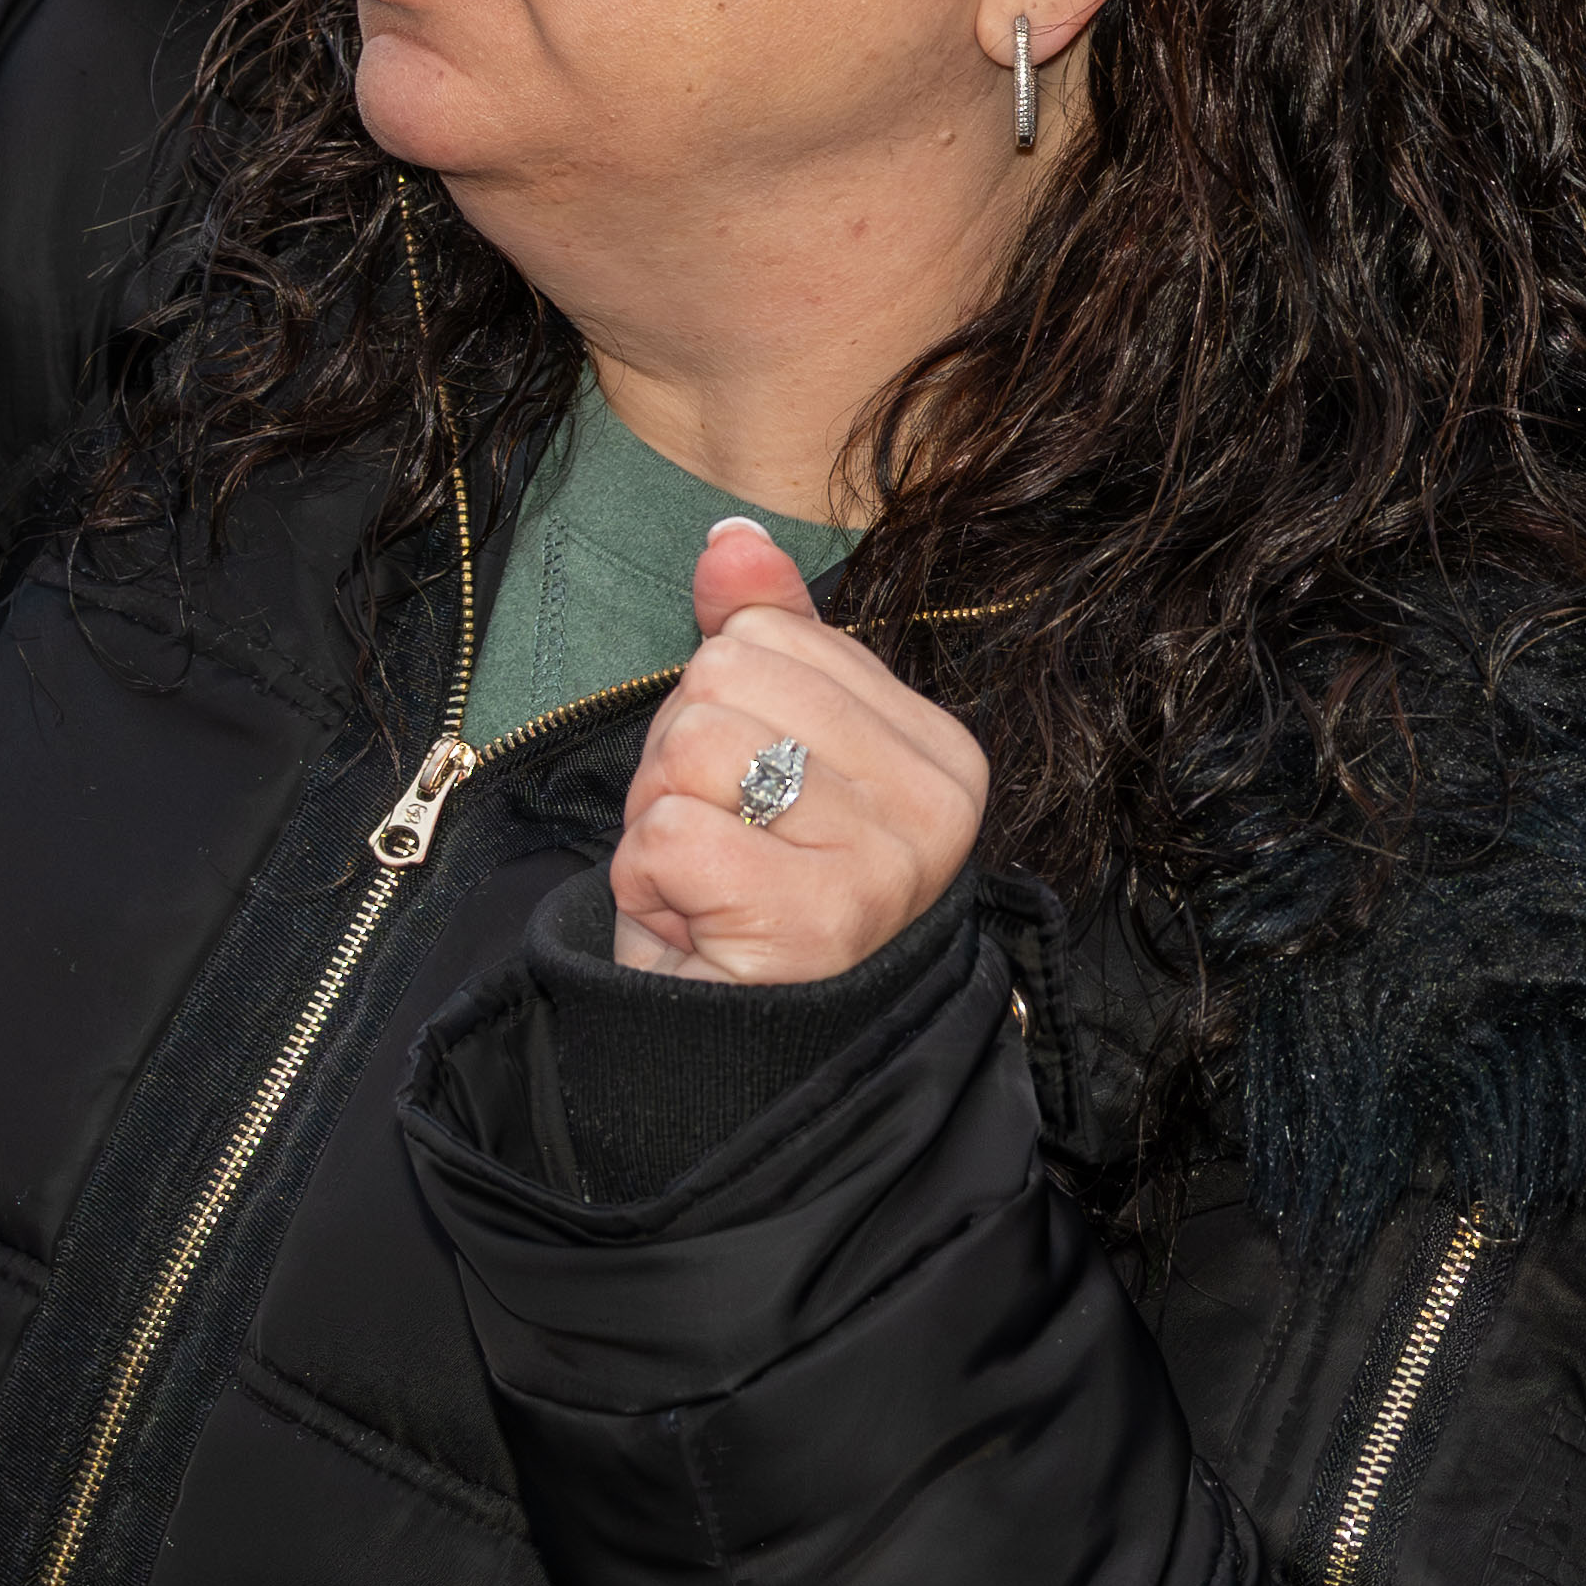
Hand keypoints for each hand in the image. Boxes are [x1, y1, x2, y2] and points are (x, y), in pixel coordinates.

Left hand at [607, 523, 990, 983]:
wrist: (725, 1050)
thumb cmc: (740, 894)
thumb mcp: (756, 748)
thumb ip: (759, 635)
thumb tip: (732, 536)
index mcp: (939, 747)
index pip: (773, 637)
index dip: (718, 707)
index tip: (747, 798)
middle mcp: (936, 803)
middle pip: (725, 683)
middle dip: (676, 763)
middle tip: (714, 843)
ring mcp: (886, 865)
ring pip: (692, 752)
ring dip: (656, 822)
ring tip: (702, 883)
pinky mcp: (817, 921)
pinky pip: (670, 834)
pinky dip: (646, 879)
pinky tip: (692, 921)